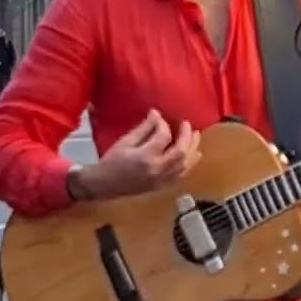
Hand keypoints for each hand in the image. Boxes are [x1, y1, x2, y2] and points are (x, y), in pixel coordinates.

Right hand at [79, 109, 201, 200]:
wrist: (104, 185)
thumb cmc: (112, 161)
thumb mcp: (125, 141)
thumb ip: (144, 128)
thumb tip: (157, 114)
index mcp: (145, 156)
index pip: (163, 137)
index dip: (164, 124)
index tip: (159, 118)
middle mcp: (157, 169)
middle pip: (181, 152)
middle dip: (187, 136)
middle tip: (187, 125)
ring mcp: (162, 180)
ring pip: (185, 165)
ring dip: (193, 150)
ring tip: (196, 137)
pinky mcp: (162, 186)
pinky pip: (181, 175)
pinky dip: (189, 164)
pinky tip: (191, 156)